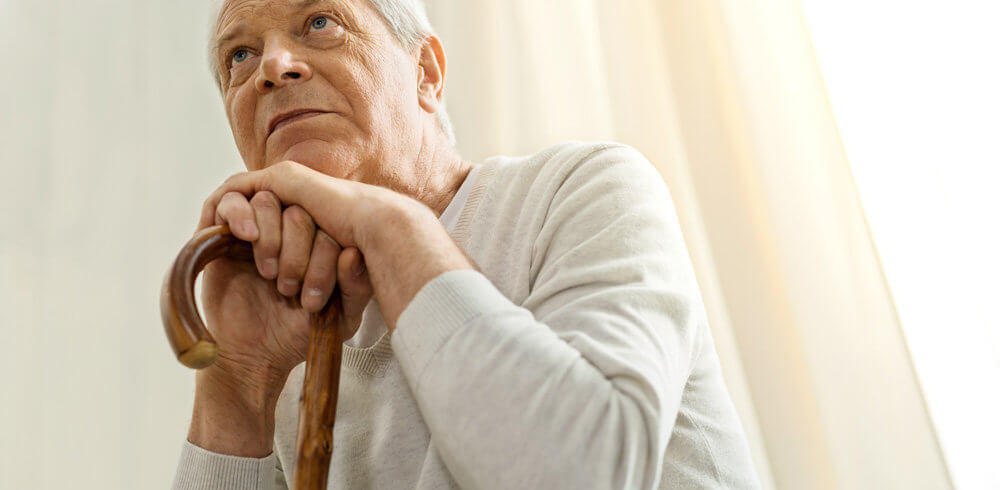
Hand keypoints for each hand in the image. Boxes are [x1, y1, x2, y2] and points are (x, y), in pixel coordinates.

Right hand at [198, 190, 374, 392]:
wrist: (255, 354)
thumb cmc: (298, 330)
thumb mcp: (341, 316)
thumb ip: (356, 285)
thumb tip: (352, 253)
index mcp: (320, 239)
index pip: (330, 224)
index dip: (325, 259)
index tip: (312, 300)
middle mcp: (288, 227)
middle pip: (300, 211)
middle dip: (298, 253)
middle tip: (288, 289)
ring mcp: (255, 226)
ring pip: (268, 200)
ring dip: (272, 239)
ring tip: (269, 274)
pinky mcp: (220, 230)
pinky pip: (229, 199)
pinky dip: (240, 214)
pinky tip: (248, 237)